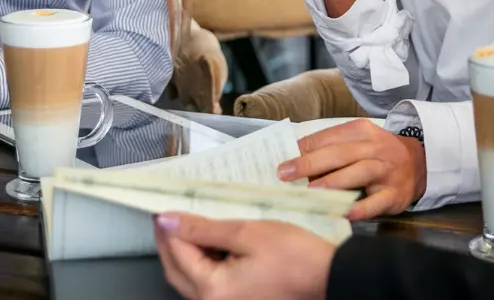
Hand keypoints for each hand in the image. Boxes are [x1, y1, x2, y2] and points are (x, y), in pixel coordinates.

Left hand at [154, 213, 332, 299]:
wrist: (328, 278)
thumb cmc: (296, 258)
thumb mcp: (246, 232)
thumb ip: (203, 228)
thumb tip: (169, 222)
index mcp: (212, 288)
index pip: (177, 252)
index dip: (169, 226)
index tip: (165, 206)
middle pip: (176, 269)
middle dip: (170, 241)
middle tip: (169, 214)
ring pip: (189, 277)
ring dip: (186, 252)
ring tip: (192, 224)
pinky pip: (207, 283)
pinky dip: (203, 262)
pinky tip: (212, 243)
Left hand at [277, 119, 425, 219]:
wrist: (418, 164)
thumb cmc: (376, 154)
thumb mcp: (357, 141)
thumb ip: (330, 148)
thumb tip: (293, 160)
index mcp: (361, 131)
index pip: (328, 138)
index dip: (303, 149)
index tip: (281, 162)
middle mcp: (374, 149)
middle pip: (340, 154)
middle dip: (310, 163)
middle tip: (285, 174)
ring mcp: (386, 171)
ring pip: (358, 173)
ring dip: (333, 182)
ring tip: (309, 192)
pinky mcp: (394, 194)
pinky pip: (376, 202)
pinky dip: (360, 208)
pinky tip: (344, 213)